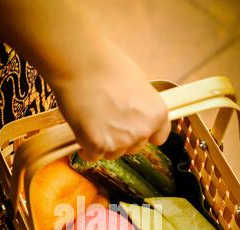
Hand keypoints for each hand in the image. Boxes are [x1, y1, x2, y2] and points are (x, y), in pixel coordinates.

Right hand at [53, 47, 170, 160]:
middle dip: (121, 139)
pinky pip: (92, 155)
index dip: (144, 133)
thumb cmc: (108, 67)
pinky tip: (81, 131)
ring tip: (92, 122)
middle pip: (133, 147)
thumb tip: (136, 116)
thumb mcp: (139, 85)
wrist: (81, 65)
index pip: (158, 138)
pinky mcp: (97, 146)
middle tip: (106, 120)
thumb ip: (142, 107)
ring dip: (103, 144)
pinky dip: (86, 147)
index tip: (133, 129)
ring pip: (112, 154)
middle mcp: (142, 131)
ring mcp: (120, 142)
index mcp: (157, 115)